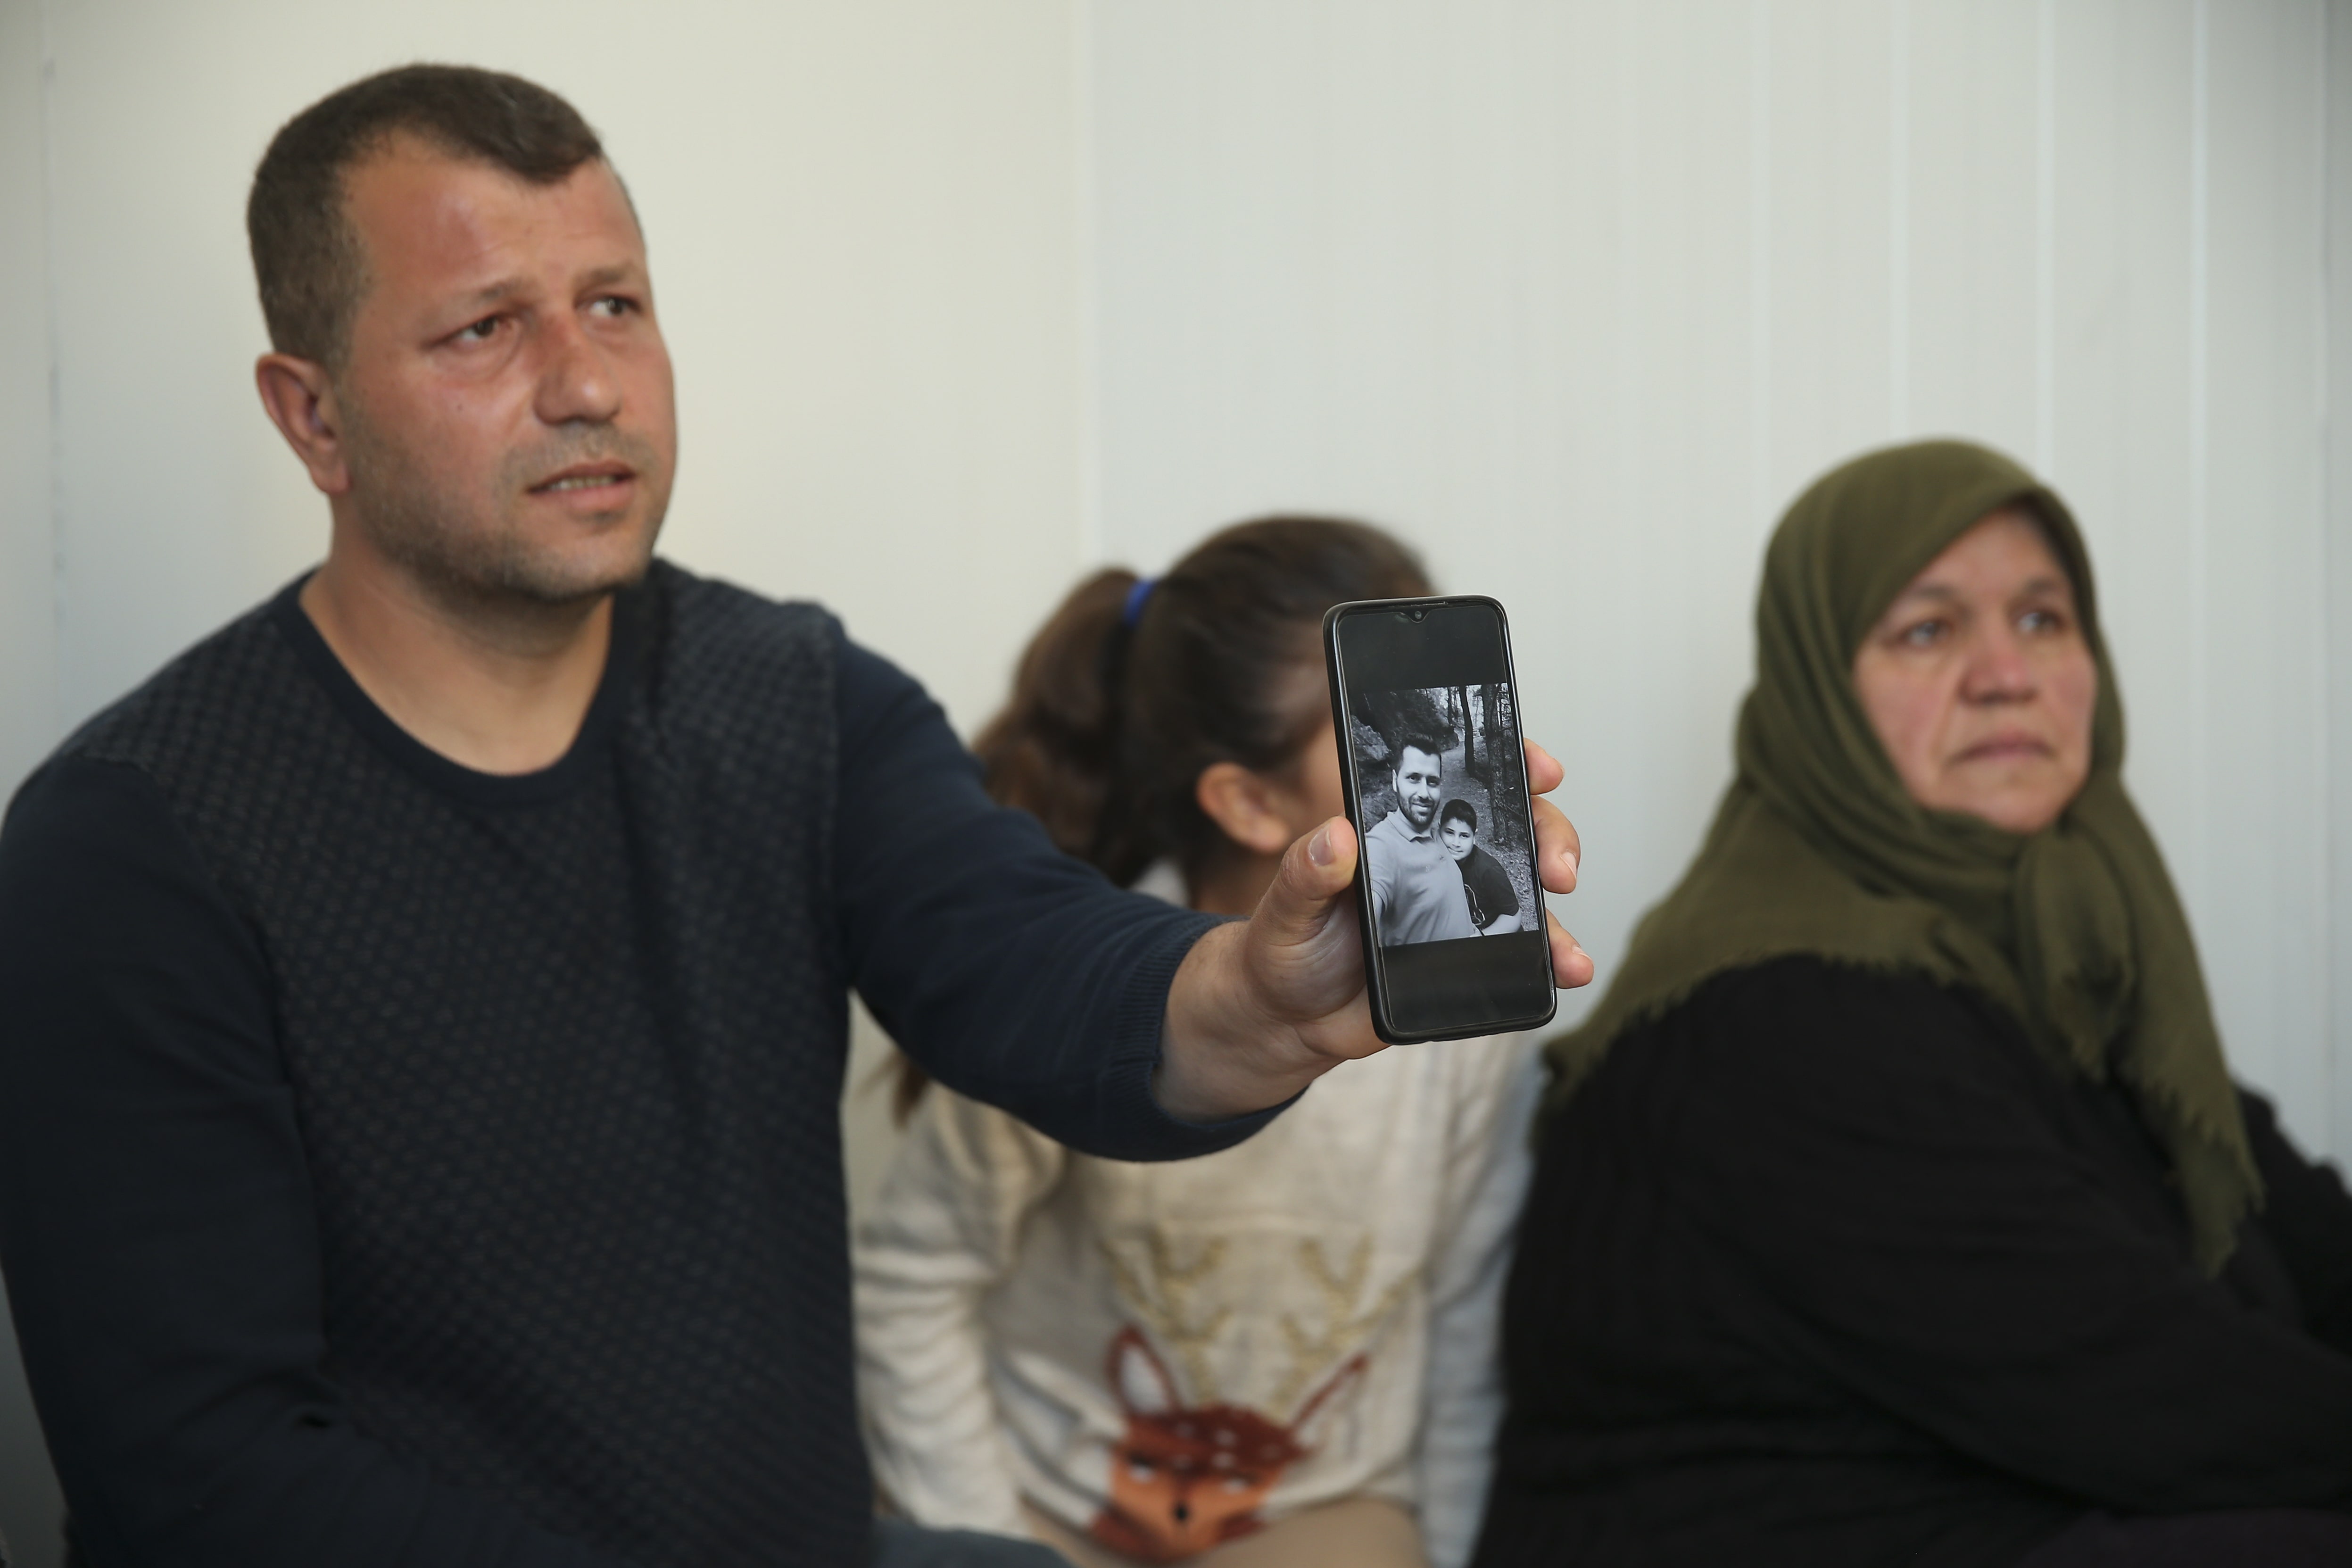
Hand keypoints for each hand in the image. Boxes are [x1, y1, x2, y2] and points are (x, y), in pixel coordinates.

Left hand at [1155, 739, 1589, 1121]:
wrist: (1288, 1021)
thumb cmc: (1284, 948)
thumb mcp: (1284, 908)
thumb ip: (1305, 872)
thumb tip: (1335, 836)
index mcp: (1398, 835)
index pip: (1461, 783)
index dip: (1510, 765)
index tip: (1539, 768)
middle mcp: (1439, 863)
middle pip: (1515, 831)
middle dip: (1549, 838)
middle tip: (1556, 868)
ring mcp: (1459, 912)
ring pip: (1527, 896)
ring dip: (1559, 917)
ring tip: (1567, 949)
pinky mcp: (1468, 962)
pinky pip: (1520, 954)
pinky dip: (1553, 960)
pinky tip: (1569, 969)